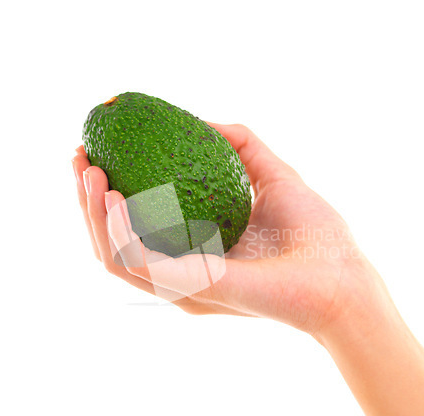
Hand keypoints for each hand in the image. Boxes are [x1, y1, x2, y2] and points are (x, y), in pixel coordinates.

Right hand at [72, 123, 384, 340]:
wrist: (342, 276)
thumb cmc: (314, 234)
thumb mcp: (273, 175)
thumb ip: (240, 145)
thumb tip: (203, 117)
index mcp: (192, 251)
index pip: (135, 228)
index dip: (106, 194)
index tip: (95, 154)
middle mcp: (180, 273)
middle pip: (113, 242)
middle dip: (87, 201)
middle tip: (81, 157)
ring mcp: (183, 286)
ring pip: (113, 256)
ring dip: (92, 214)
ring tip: (90, 172)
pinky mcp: (193, 289)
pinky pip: (141, 263)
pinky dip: (121, 229)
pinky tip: (117, 195)